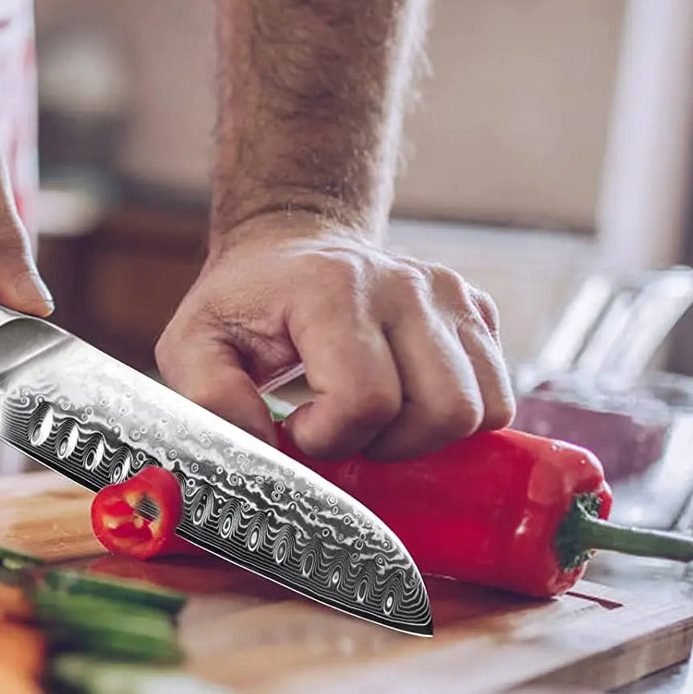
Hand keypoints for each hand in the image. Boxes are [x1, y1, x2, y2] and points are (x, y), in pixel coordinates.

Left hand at [155, 215, 514, 460]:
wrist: (292, 243)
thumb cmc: (245, 303)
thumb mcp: (195, 345)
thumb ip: (211, 400)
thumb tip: (264, 450)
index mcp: (336, 290)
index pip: (367, 400)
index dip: (331, 438)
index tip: (299, 426)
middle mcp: (407, 284)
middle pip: (444, 410)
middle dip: (393, 445)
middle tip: (347, 429)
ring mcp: (451, 294)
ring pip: (482, 409)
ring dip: (429, 437)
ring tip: (378, 419)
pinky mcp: (477, 309)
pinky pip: (498, 395)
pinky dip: (457, 417)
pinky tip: (409, 402)